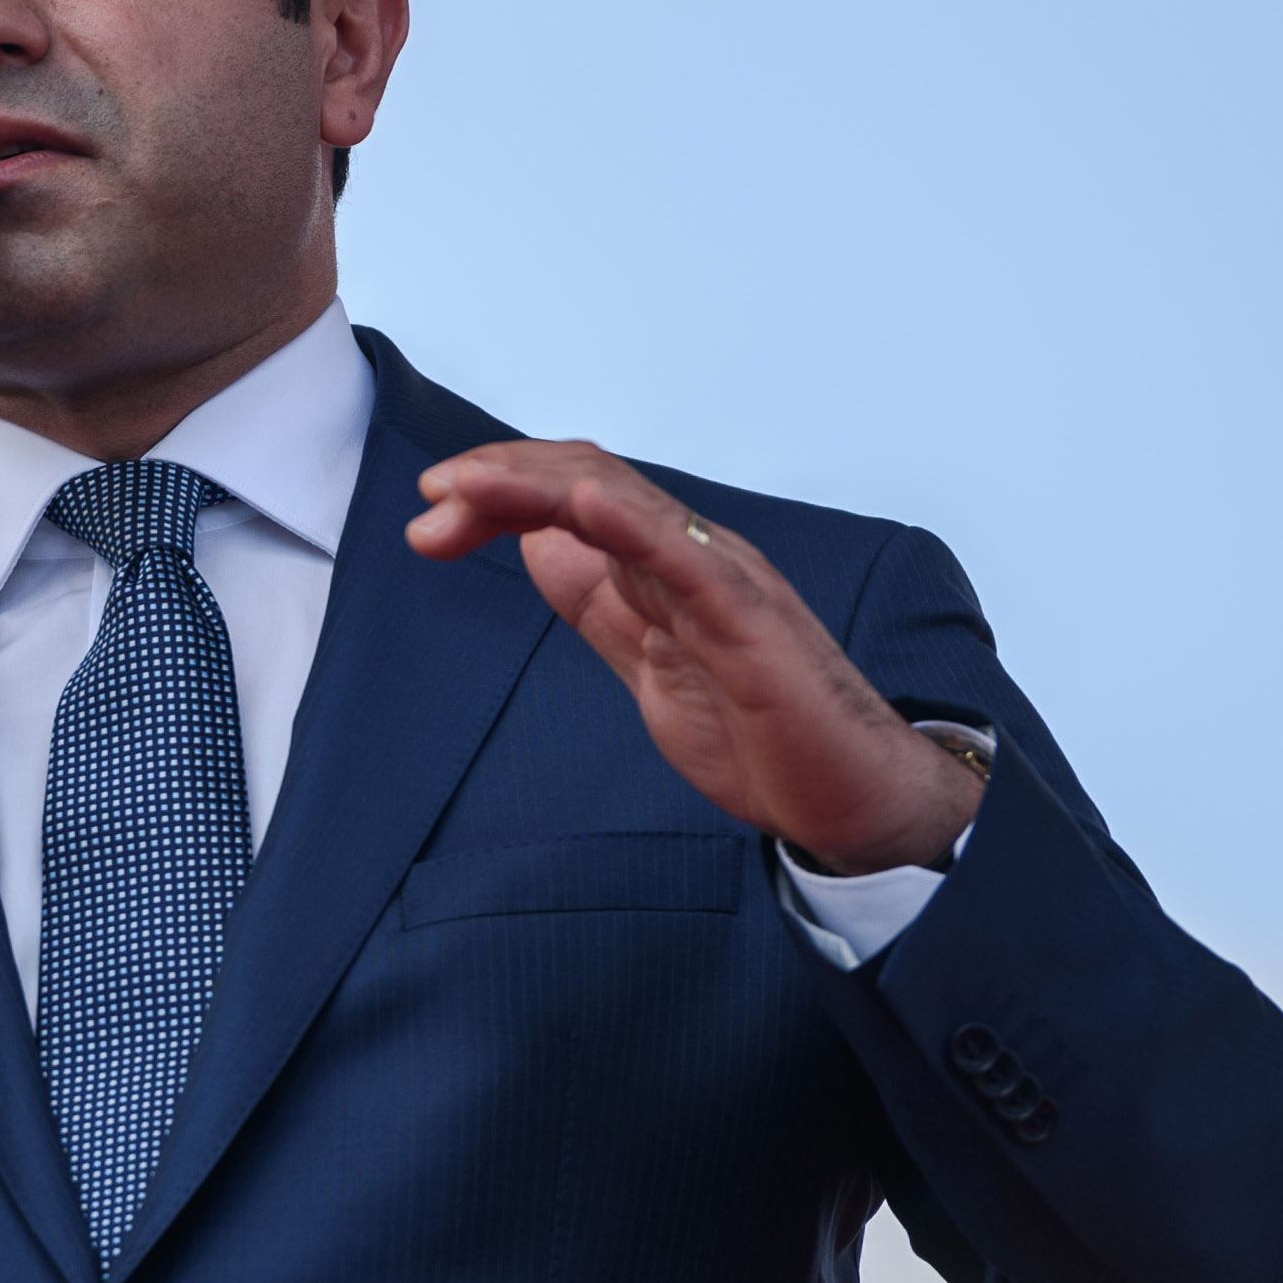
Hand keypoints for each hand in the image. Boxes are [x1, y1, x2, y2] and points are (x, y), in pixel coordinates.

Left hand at [407, 440, 979, 875]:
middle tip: (431, 499)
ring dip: (539, 486)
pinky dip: (634, 526)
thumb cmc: (760, 731)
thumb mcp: (644, 660)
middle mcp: (692, 557)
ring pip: (625, 505)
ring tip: (472, 483)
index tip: (432, 514)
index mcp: (661, 566)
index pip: (571, 496)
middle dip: (499, 481)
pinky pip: (692, 562)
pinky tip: (584, 505)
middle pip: (586, 482)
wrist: (851, 801)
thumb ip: (597, 603)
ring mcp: (724, 583)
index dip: (499, 492)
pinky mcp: (753, 625)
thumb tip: (534, 545)